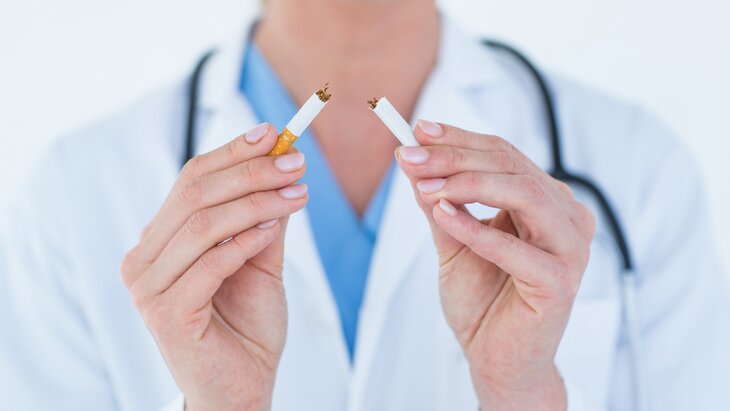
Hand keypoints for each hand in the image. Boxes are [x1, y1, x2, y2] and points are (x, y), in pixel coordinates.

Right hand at [120, 124, 307, 410]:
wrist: (243, 388)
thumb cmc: (247, 326)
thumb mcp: (260, 261)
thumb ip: (263, 218)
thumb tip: (282, 166)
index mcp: (159, 241)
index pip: (191, 180)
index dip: (232, 153)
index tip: (273, 133)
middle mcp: (143, 260)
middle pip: (194, 195)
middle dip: (250, 172)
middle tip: (296, 162)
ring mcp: (148, 289)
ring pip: (203, 225)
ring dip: (256, 203)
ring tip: (297, 194)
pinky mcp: (165, 315)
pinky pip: (209, 264)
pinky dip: (245, 242)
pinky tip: (274, 229)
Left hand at [396, 121, 595, 410]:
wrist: (496, 359)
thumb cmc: (482, 300)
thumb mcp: (452, 240)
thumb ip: (439, 202)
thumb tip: (413, 160)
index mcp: (545, 201)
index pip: (503, 155)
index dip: (460, 139)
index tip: (418, 129)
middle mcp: (566, 217)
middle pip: (510, 168)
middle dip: (453, 159)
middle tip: (409, 157)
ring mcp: (570, 248)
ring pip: (522, 194)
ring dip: (467, 185)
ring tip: (425, 187)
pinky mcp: (561, 281)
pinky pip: (517, 248)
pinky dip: (476, 230)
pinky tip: (442, 215)